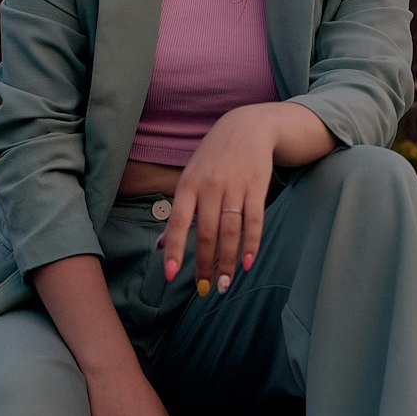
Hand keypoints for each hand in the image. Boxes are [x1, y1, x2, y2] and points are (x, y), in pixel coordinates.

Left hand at [161, 105, 276, 294]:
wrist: (247, 127)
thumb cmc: (213, 158)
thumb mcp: (190, 178)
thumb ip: (179, 212)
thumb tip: (158, 246)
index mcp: (188, 185)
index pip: (177, 221)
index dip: (173, 248)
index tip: (170, 274)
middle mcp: (210, 186)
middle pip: (206, 232)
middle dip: (204, 264)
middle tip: (204, 288)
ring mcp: (235, 187)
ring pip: (230, 231)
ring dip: (228, 261)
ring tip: (225, 283)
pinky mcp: (257, 188)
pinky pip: (254, 221)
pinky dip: (251, 244)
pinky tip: (247, 263)